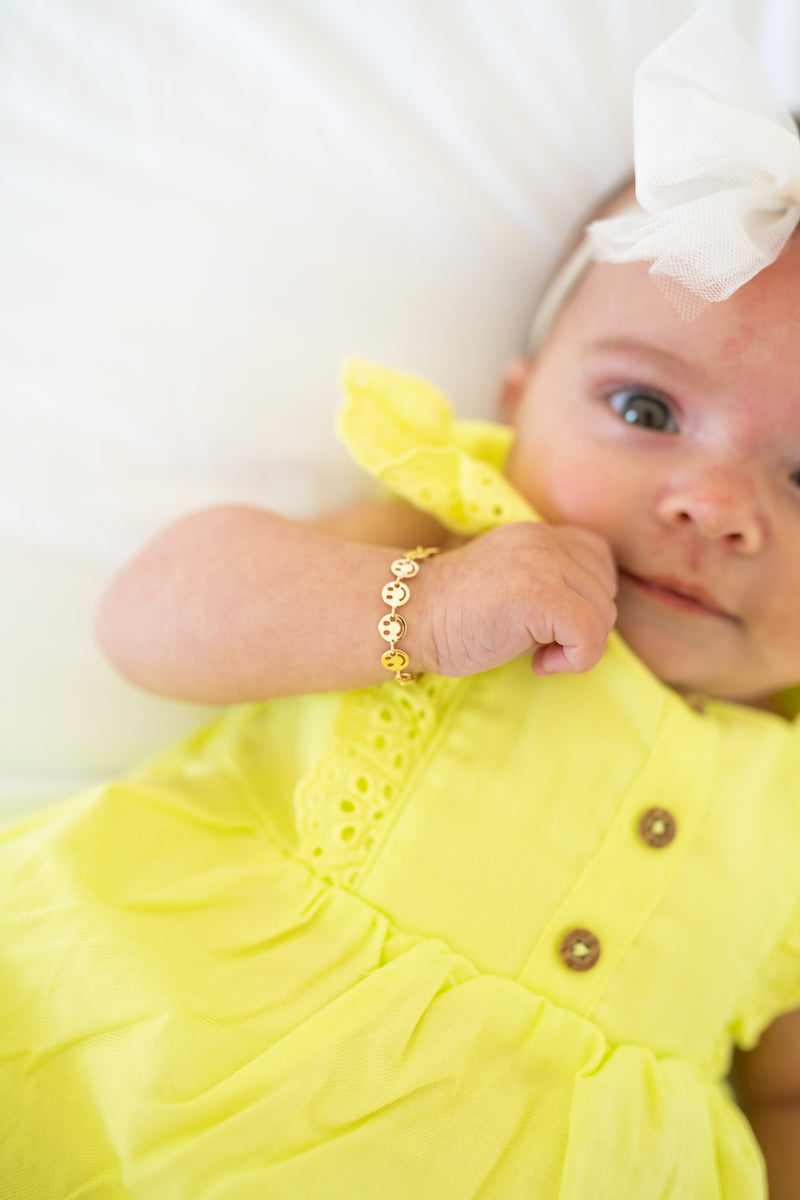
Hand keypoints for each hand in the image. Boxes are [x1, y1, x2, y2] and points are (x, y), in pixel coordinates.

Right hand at [421, 521, 616, 678]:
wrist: (408, 618)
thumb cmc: (452, 617)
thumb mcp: (509, 583)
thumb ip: (548, 582)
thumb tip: (593, 620)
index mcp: (537, 533)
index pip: (598, 557)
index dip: (584, 597)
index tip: (547, 623)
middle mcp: (545, 539)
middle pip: (605, 589)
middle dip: (582, 625)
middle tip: (539, 643)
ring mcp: (545, 564)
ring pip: (603, 615)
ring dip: (576, 645)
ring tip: (535, 652)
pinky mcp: (543, 595)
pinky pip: (591, 635)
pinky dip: (574, 660)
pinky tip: (538, 664)